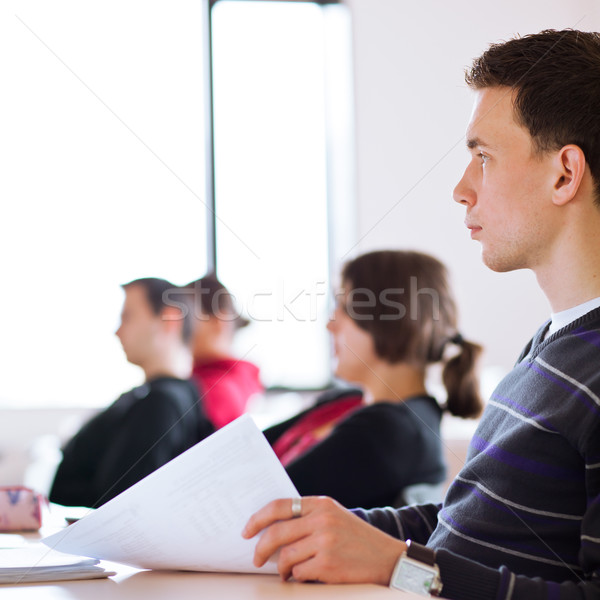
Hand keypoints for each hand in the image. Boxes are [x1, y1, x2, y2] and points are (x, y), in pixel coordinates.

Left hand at [242, 496, 405, 584]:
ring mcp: (325, 542)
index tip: (247, 531)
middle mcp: (322, 520)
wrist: (388, 558)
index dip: (258, 518)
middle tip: (255, 558)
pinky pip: (298, 573)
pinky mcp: (328, 564)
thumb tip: (272, 528)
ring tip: (285, 572)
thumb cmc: (357, 538)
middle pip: (276, 533)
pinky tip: (303, 576)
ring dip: (281, 568)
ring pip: (285, 556)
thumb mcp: (334, 516)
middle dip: (260, 549)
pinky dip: (296, 577)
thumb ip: (308, 517)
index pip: (280, 506)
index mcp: (321, 504)